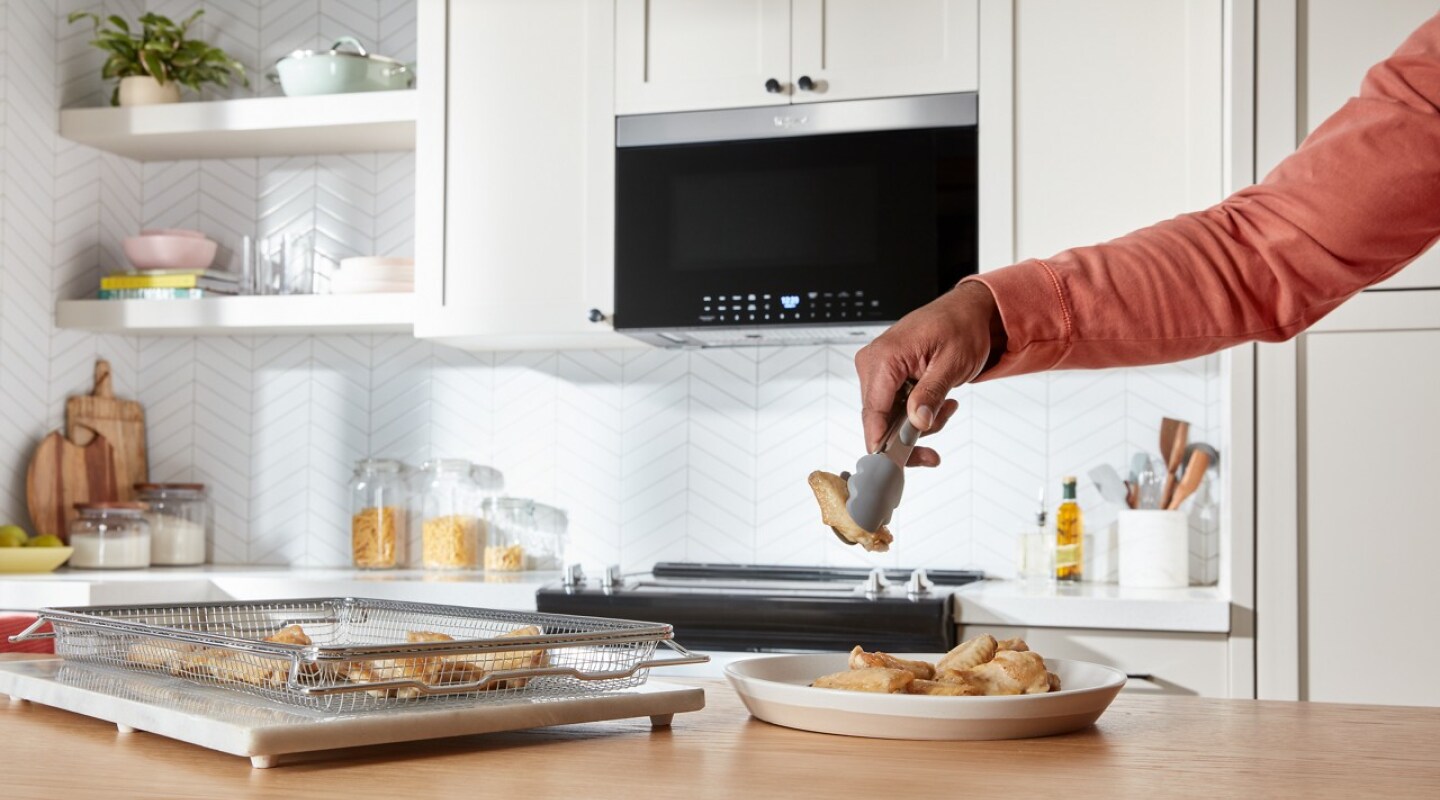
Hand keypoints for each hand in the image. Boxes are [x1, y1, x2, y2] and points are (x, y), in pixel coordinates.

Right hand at [854, 280, 1006, 465]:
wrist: (965, 311)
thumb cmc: (960, 327)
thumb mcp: (952, 363)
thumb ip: (930, 394)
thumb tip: (917, 423)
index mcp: (884, 357)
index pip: (874, 410)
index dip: (881, 442)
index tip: (892, 466)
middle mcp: (872, 363)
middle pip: (879, 420)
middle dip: (910, 434)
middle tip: (938, 436)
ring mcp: (876, 370)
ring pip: (888, 418)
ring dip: (918, 423)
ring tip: (947, 406)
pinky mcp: (884, 376)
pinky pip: (893, 407)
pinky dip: (916, 413)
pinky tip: (939, 402)